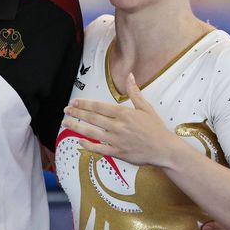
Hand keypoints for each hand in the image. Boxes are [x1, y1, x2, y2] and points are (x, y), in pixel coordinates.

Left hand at [62, 73, 179, 167]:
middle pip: (92, 118)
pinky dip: (88, 145)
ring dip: (77, 127)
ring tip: (66, 123)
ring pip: (92, 132)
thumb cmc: (156, 129)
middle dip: (77, 113)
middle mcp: (117, 126)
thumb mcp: (146, 107)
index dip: (85, 104)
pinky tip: (79, 141)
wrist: (164, 149)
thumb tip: (130, 76)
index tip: (75, 102)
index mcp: (123, 114)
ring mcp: (116, 140)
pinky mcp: (117, 152)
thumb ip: (134, 92)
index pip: (99, 107)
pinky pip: (99, 149)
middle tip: (66, 110)